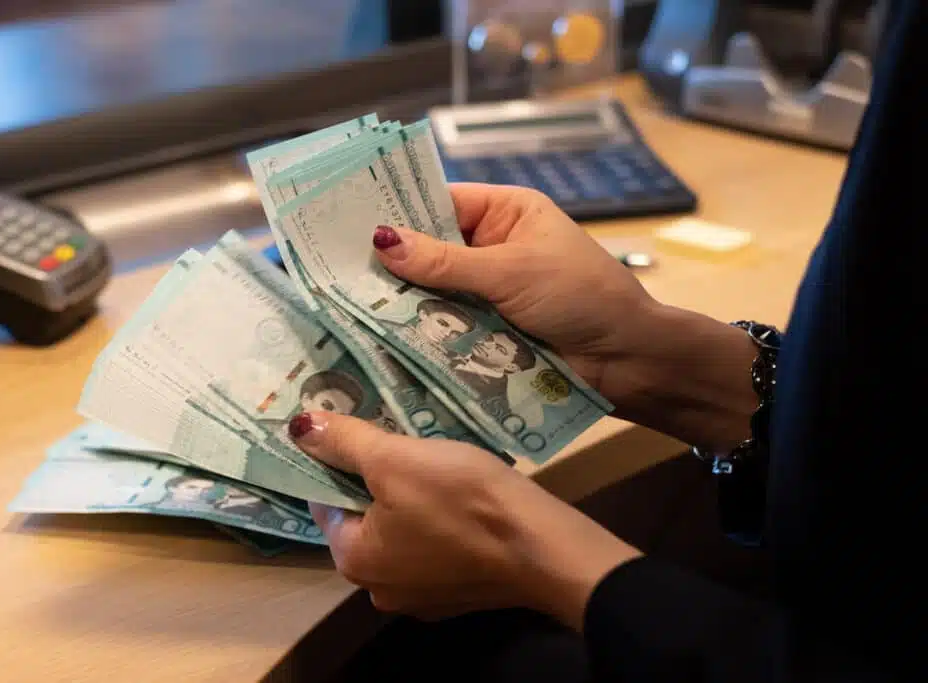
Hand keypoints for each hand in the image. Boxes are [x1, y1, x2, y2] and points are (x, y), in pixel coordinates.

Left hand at [289, 411, 641, 627]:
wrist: (544, 546)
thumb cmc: (462, 499)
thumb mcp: (396, 458)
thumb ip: (344, 442)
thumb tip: (297, 426)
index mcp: (354, 562)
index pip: (327, 503)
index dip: (340, 463)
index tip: (363, 434)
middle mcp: (380, 590)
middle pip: (365, 520)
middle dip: (379, 481)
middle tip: (403, 443)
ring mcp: (424, 597)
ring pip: (403, 533)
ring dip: (411, 501)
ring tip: (434, 462)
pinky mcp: (461, 593)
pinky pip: (436, 548)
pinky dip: (441, 523)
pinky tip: (461, 497)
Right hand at [372, 183, 758, 450]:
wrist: (627, 360)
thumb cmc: (581, 296)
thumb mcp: (511, 271)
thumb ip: (445, 262)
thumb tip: (382, 240)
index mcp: (505, 213)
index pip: (439, 203)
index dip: (397, 213)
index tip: (345, 223)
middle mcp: (493, 248)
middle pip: (430, 250)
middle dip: (393, 263)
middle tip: (333, 271)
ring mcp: (489, 292)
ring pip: (434, 292)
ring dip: (404, 303)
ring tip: (344, 305)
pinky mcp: (487, 331)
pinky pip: (446, 326)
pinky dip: (422, 332)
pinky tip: (379, 337)